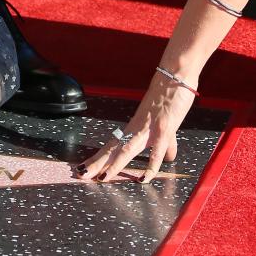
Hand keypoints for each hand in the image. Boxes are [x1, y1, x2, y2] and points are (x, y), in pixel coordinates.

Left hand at [78, 69, 196, 183]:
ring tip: (101, 178)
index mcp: (135, 127)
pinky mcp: (163, 129)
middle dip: (97, 163)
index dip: (100, 158)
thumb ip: (167, 144)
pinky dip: (149, 167)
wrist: (174, 76)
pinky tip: (143, 179)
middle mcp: (137, 129)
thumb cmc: (170, 97)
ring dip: (113, 165)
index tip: (86, 167)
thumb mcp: (167, 126)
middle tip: (80, 174)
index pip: (113, 145)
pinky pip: (155, 152)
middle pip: (113, 149)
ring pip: (126, 150)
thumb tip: (169, 158)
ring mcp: (149, 129)